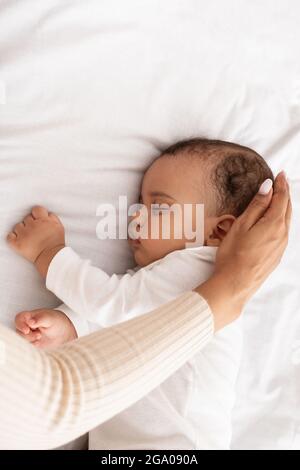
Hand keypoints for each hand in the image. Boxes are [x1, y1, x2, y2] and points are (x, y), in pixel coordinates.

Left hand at [7, 206, 64, 276]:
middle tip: (36, 231)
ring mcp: (24, 234)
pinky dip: (13, 238)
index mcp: (44, 220)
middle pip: (27, 218)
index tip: (38, 219)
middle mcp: (33, 226)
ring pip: (18, 226)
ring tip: (29, 237)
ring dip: (22, 230)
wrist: (51, 257)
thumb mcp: (59, 226)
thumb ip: (52, 218)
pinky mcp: (18, 243)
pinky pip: (10, 236)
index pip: (36, 209)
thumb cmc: (56, 243)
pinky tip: (19, 240)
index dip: (37, 214)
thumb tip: (46, 214)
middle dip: (31, 223)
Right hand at [15, 308, 76, 348]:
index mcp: (31, 316)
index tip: (27, 330)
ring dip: (30, 340)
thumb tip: (30, 321)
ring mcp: (29, 335)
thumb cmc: (57, 322)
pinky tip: (39, 343)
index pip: (19, 318)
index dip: (20, 325)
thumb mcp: (50, 318)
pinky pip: (26, 346)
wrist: (65, 334)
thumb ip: (40, 319)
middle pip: (18, 331)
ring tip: (40, 337)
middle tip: (38, 335)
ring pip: (21, 339)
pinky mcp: (31, 343)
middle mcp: (28, 325)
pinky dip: (32, 346)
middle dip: (27, 335)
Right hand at [196, 172, 291, 329]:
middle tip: (282, 182)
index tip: (280, 174)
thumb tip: (268, 187)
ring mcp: (281, 247)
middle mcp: (283, 235)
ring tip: (279, 198)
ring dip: (284, 207)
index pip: (282, 198)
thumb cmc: (233, 255)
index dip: (281, 185)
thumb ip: (257, 205)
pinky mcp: (276, 256)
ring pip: (287, 221)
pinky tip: (275, 220)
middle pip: (287, 209)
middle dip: (285, 194)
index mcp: (274, 224)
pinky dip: (282, 220)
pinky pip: (284, 232)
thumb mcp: (241, 225)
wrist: (235, 284)